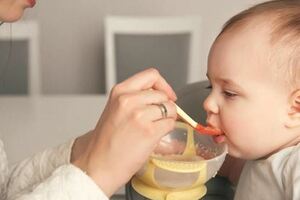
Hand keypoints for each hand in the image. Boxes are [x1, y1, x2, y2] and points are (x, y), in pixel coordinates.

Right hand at [71, 68, 176, 196]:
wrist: (98, 163)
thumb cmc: (106, 140)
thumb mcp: (116, 108)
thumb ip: (136, 97)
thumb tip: (160, 96)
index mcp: (120, 91)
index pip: (151, 75)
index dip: (163, 85)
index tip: (166, 95)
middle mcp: (129, 100)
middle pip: (163, 95)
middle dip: (165, 106)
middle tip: (157, 118)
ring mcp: (139, 115)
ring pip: (170, 108)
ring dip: (167, 118)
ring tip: (153, 128)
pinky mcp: (149, 132)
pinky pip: (170, 124)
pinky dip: (166, 129)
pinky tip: (153, 136)